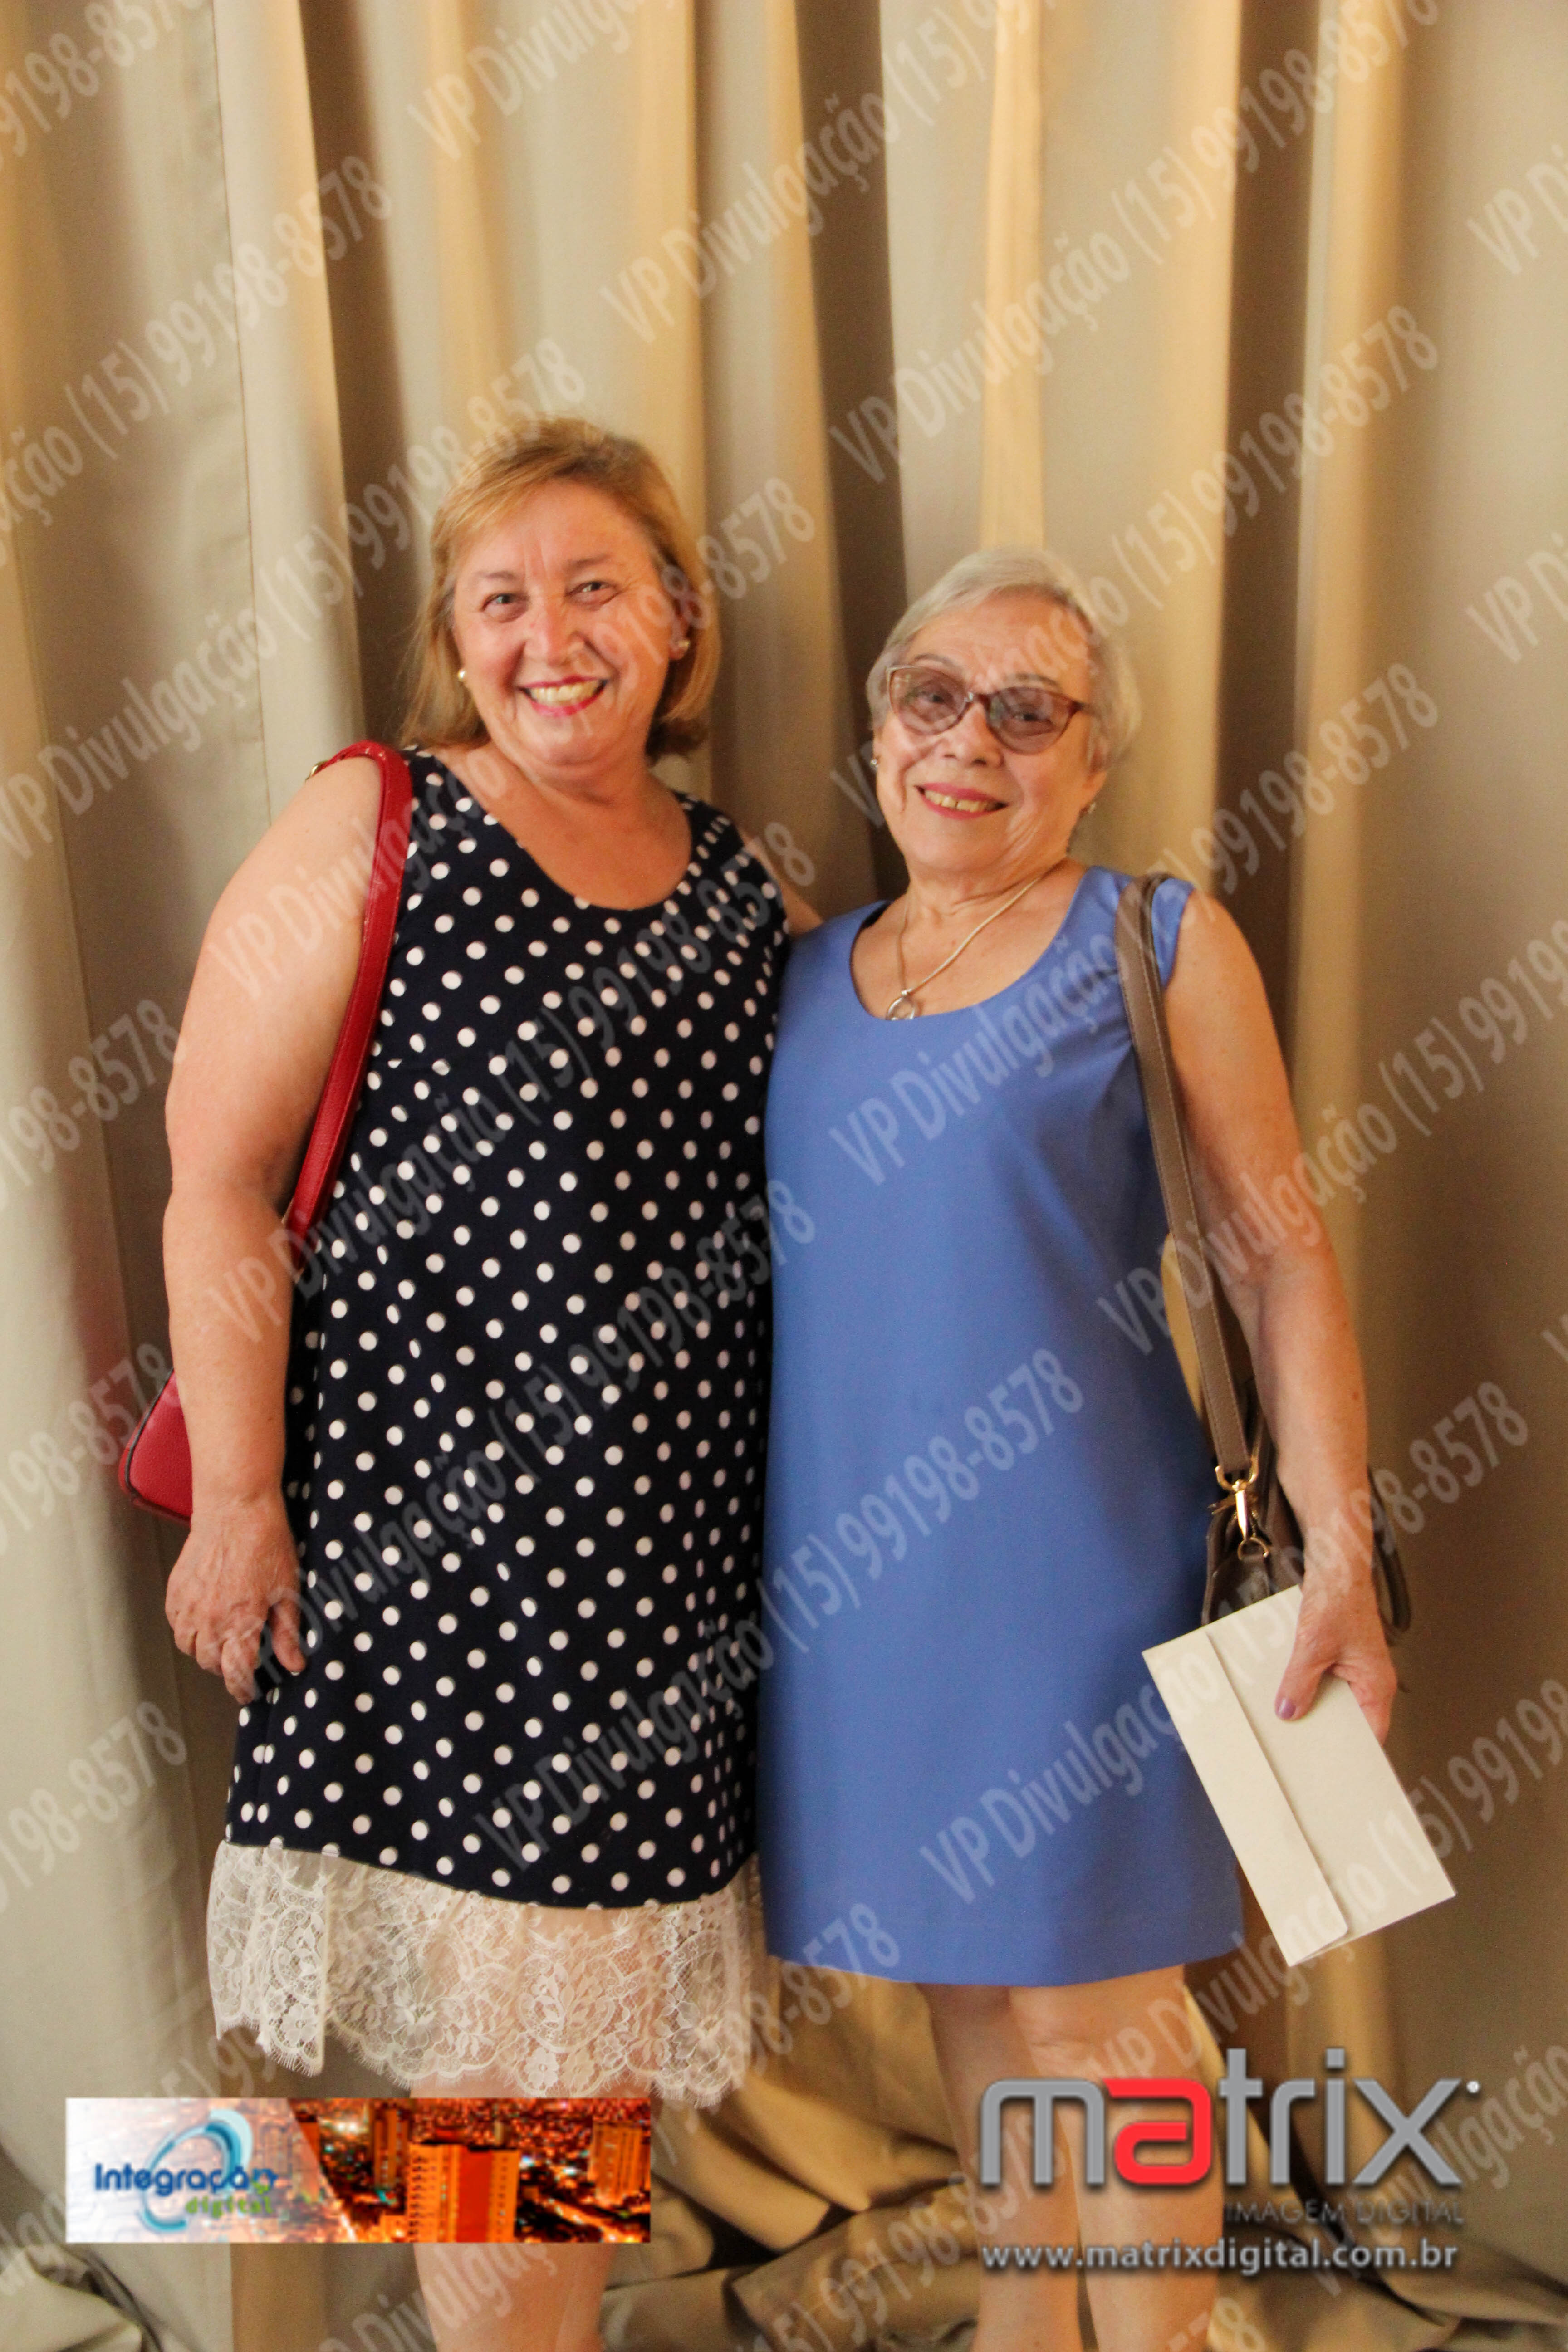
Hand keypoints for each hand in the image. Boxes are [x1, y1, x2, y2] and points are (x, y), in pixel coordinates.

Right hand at [165, 1490, 304, 1703]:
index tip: (249, 1692)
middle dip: (227, 1668)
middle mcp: (209, 1619)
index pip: (236, 1673)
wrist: (235, 1508)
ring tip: (223, 1639)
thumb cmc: (266, 1544)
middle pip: (211, 1663)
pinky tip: (204, 1619)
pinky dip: (187, 1629)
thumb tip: (294, 1665)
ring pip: (189, 1647)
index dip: (243, 1689)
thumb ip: (287, 1632)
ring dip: (205, 1650)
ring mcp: (188, 1605)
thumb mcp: (288, 1590)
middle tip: (243, 1658)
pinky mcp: (175, 1590)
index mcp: (241, 1622)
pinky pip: (176, 1624)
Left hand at [1273, 1567, 1395, 1739]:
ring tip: (1291, 1721)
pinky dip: (1309, 1686)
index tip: (1334, 1768)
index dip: (1354, 1753)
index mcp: (1376, 1685)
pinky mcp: (1340, 1656)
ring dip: (1315, 1706)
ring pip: (1335, 1700)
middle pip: (1351, 1720)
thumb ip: (1300, 1683)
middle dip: (1328, 1731)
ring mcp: (1355, 1668)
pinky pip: (1326, 1680)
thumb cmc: (1338, 1601)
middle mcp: (1370, 1680)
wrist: (1337, 1567)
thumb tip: (1289, 1711)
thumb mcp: (1313, 1648)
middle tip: (1303, 1748)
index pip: (1372, 1735)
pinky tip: (1288, 1691)